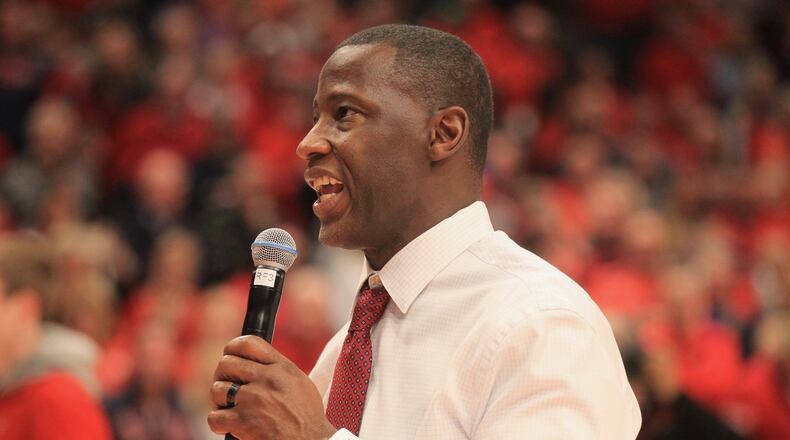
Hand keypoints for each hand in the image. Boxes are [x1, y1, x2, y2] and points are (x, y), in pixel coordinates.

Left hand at [207, 335, 337, 439]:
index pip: (248, 343)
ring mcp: (254, 399)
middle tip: (228, 389)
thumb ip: (277, 368)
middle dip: (222, 377)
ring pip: (217, 389)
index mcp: (281, 367)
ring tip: (232, 410)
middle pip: (226, 364)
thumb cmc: (305, 416)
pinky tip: (230, 426)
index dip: (232, 349)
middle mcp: (267, 379)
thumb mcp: (299, 382)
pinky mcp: (244, 421)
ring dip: (221, 401)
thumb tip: (254, 362)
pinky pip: (214, 417)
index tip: (230, 357)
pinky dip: (219, 423)